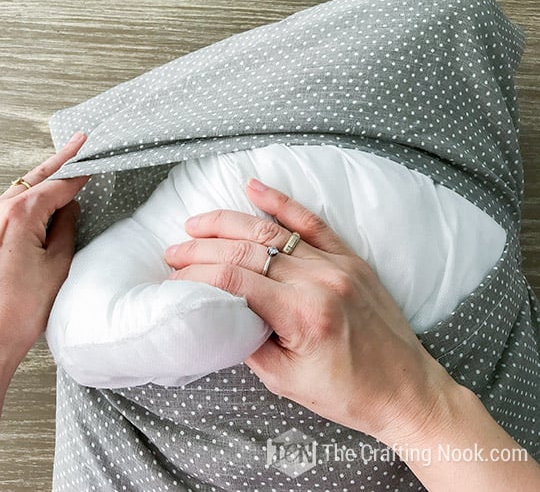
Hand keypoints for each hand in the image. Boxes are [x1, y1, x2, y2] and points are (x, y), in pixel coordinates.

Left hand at [0, 132, 89, 374]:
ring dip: (37, 188)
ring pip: (13, 198)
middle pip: (32, 181)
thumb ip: (65, 230)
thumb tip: (69, 209)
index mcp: (16, 215)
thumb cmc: (18, 312)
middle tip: (78, 143)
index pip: (57, 185)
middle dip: (58, 163)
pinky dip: (19, 210)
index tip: (93, 161)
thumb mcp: (56, 267)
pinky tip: (33, 216)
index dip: (79, 173)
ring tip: (60, 181)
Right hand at [164, 178, 455, 441]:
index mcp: (302, 314)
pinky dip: (281, 202)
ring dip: (228, 224)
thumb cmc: (349, 393)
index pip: (233, 280)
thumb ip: (248, 342)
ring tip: (196, 224)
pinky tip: (255, 187)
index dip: (197, 275)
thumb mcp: (286, 380)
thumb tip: (219, 312)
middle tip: (173, 251)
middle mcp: (319, 281)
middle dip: (202, 248)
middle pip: (246, 251)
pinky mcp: (350, 258)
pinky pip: (311, 222)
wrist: (407, 391)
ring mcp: (337, 264)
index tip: (174, 277)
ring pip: (271, 232)